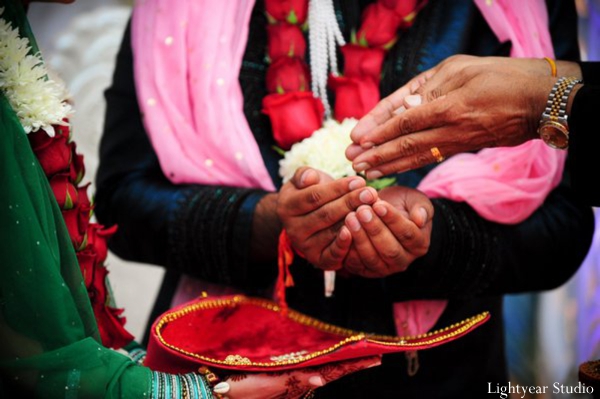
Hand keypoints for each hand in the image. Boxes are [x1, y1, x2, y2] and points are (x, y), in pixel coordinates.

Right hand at [220, 356, 380, 398]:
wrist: (220, 392)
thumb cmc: (241, 390)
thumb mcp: (268, 385)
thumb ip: (295, 380)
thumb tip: (321, 380)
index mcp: (298, 381)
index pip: (333, 370)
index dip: (354, 363)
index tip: (375, 357)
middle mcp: (299, 380)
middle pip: (333, 369)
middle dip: (355, 362)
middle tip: (378, 355)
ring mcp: (292, 380)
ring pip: (323, 369)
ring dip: (343, 364)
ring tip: (363, 357)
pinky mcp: (282, 378)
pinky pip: (308, 370)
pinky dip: (323, 365)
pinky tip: (329, 364)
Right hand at [277, 167, 377, 269]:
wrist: (308, 220)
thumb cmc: (310, 193)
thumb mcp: (303, 180)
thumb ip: (304, 174)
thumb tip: (309, 178)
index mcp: (286, 207)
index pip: (315, 196)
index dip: (338, 188)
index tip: (359, 181)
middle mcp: (293, 229)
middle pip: (326, 214)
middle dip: (351, 202)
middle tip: (370, 194)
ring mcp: (305, 246)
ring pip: (332, 232)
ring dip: (355, 220)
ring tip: (372, 209)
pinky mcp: (318, 260)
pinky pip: (334, 253)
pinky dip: (346, 244)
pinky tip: (359, 232)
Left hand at [337, 186, 432, 277]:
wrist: (381, 213)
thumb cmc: (400, 205)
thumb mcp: (414, 200)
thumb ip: (421, 207)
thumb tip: (420, 219)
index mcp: (419, 244)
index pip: (407, 234)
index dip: (393, 220)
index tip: (379, 204)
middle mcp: (403, 261)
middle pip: (389, 249)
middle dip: (374, 229)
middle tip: (362, 211)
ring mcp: (384, 268)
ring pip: (372, 258)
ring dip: (360, 238)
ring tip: (350, 217)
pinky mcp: (365, 270)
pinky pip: (355, 264)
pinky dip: (347, 249)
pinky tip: (342, 231)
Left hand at [346, 55, 580, 177]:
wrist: (539, 101)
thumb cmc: (500, 76)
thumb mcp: (461, 69)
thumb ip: (429, 89)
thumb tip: (404, 108)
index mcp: (448, 105)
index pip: (404, 120)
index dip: (378, 131)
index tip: (357, 139)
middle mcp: (450, 128)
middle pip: (405, 144)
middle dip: (375, 154)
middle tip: (351, 162)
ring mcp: (457, 141)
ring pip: (416, 157)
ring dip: (388, 165)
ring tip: (365, 172)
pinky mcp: (462, 148)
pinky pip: (430, 157)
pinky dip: (409, 165)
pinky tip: (393, 170)